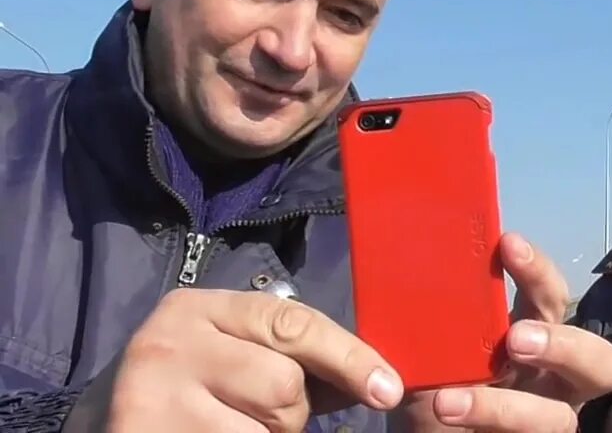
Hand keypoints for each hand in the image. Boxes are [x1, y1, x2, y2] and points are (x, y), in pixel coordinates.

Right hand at [63, 288, 402, 432]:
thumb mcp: (237, 351)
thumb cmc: (195, 384)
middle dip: (291, 412)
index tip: (387, 390)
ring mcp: (151, 397)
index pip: (293, 325)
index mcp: (201, 307)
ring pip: (265, 432)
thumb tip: (378, 380)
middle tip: (255, 413)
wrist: (109, 419)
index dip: (349, 358)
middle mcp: (170, 343)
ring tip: (229, 426)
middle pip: (285, 387)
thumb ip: (300, 355)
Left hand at [392, 233, 611, 431]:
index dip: (540, 272)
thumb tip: (410, 273)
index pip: (554, 299)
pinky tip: (445, 418)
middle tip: (516, 339)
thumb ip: (431, 319)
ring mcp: (545, 422)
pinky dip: (486, 430)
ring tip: (447, 402)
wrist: (420, 431)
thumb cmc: (432, 383)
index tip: (507, 244)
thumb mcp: (430, 346)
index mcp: (538, 340)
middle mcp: (554, 382)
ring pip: (556, 420)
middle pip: (600, 362)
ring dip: (502, 408)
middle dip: (563, 346)